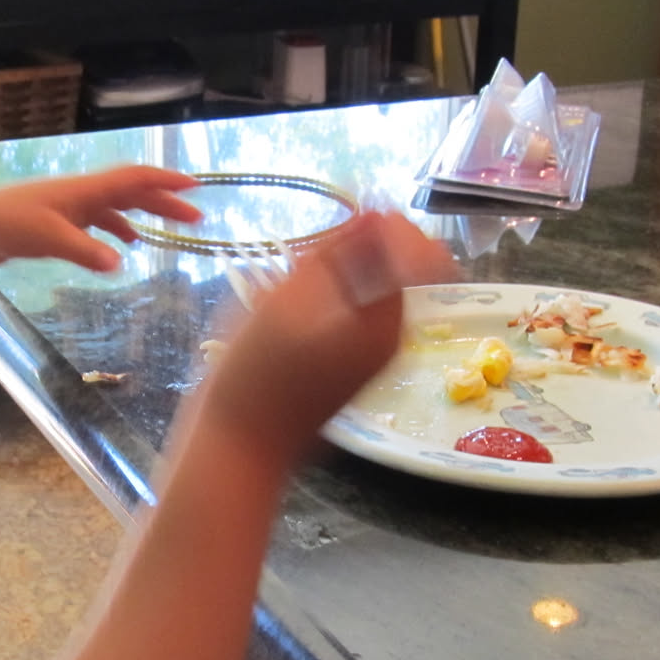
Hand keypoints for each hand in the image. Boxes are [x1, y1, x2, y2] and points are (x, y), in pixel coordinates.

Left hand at [0, 166, 202, 271]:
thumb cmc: (9, 225)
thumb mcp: (50, 239)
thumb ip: (85, 251)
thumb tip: (120, 263)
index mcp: (85, 190)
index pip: (135, 178)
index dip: (167, 181)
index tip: (196, 187)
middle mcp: (83, 193)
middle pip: (133, 192)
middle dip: (166, 202)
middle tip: (196, 218)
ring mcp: (71, 206)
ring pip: (119, 206)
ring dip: (146, 215)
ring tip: (172, 230)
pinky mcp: (60, 221)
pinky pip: (100, 221)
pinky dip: (118, 229)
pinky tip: (126, 245)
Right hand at [197, 212, 456, 464]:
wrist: (239, 445)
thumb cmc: (256, 374)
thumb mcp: (290, 300)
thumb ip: (337, 255)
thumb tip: (376, 216)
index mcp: (386, 323)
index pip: (419, 254)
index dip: (392, 225)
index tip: (354, 213)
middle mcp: (389, 339)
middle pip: (402, 271)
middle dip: (369, 245)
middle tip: (325, 243)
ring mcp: (370, 354)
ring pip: (377, 289)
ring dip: (346, 267)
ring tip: (300, 270)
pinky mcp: (348, 364)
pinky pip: (357, 312)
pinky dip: (334, 293)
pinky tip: (293, 297)